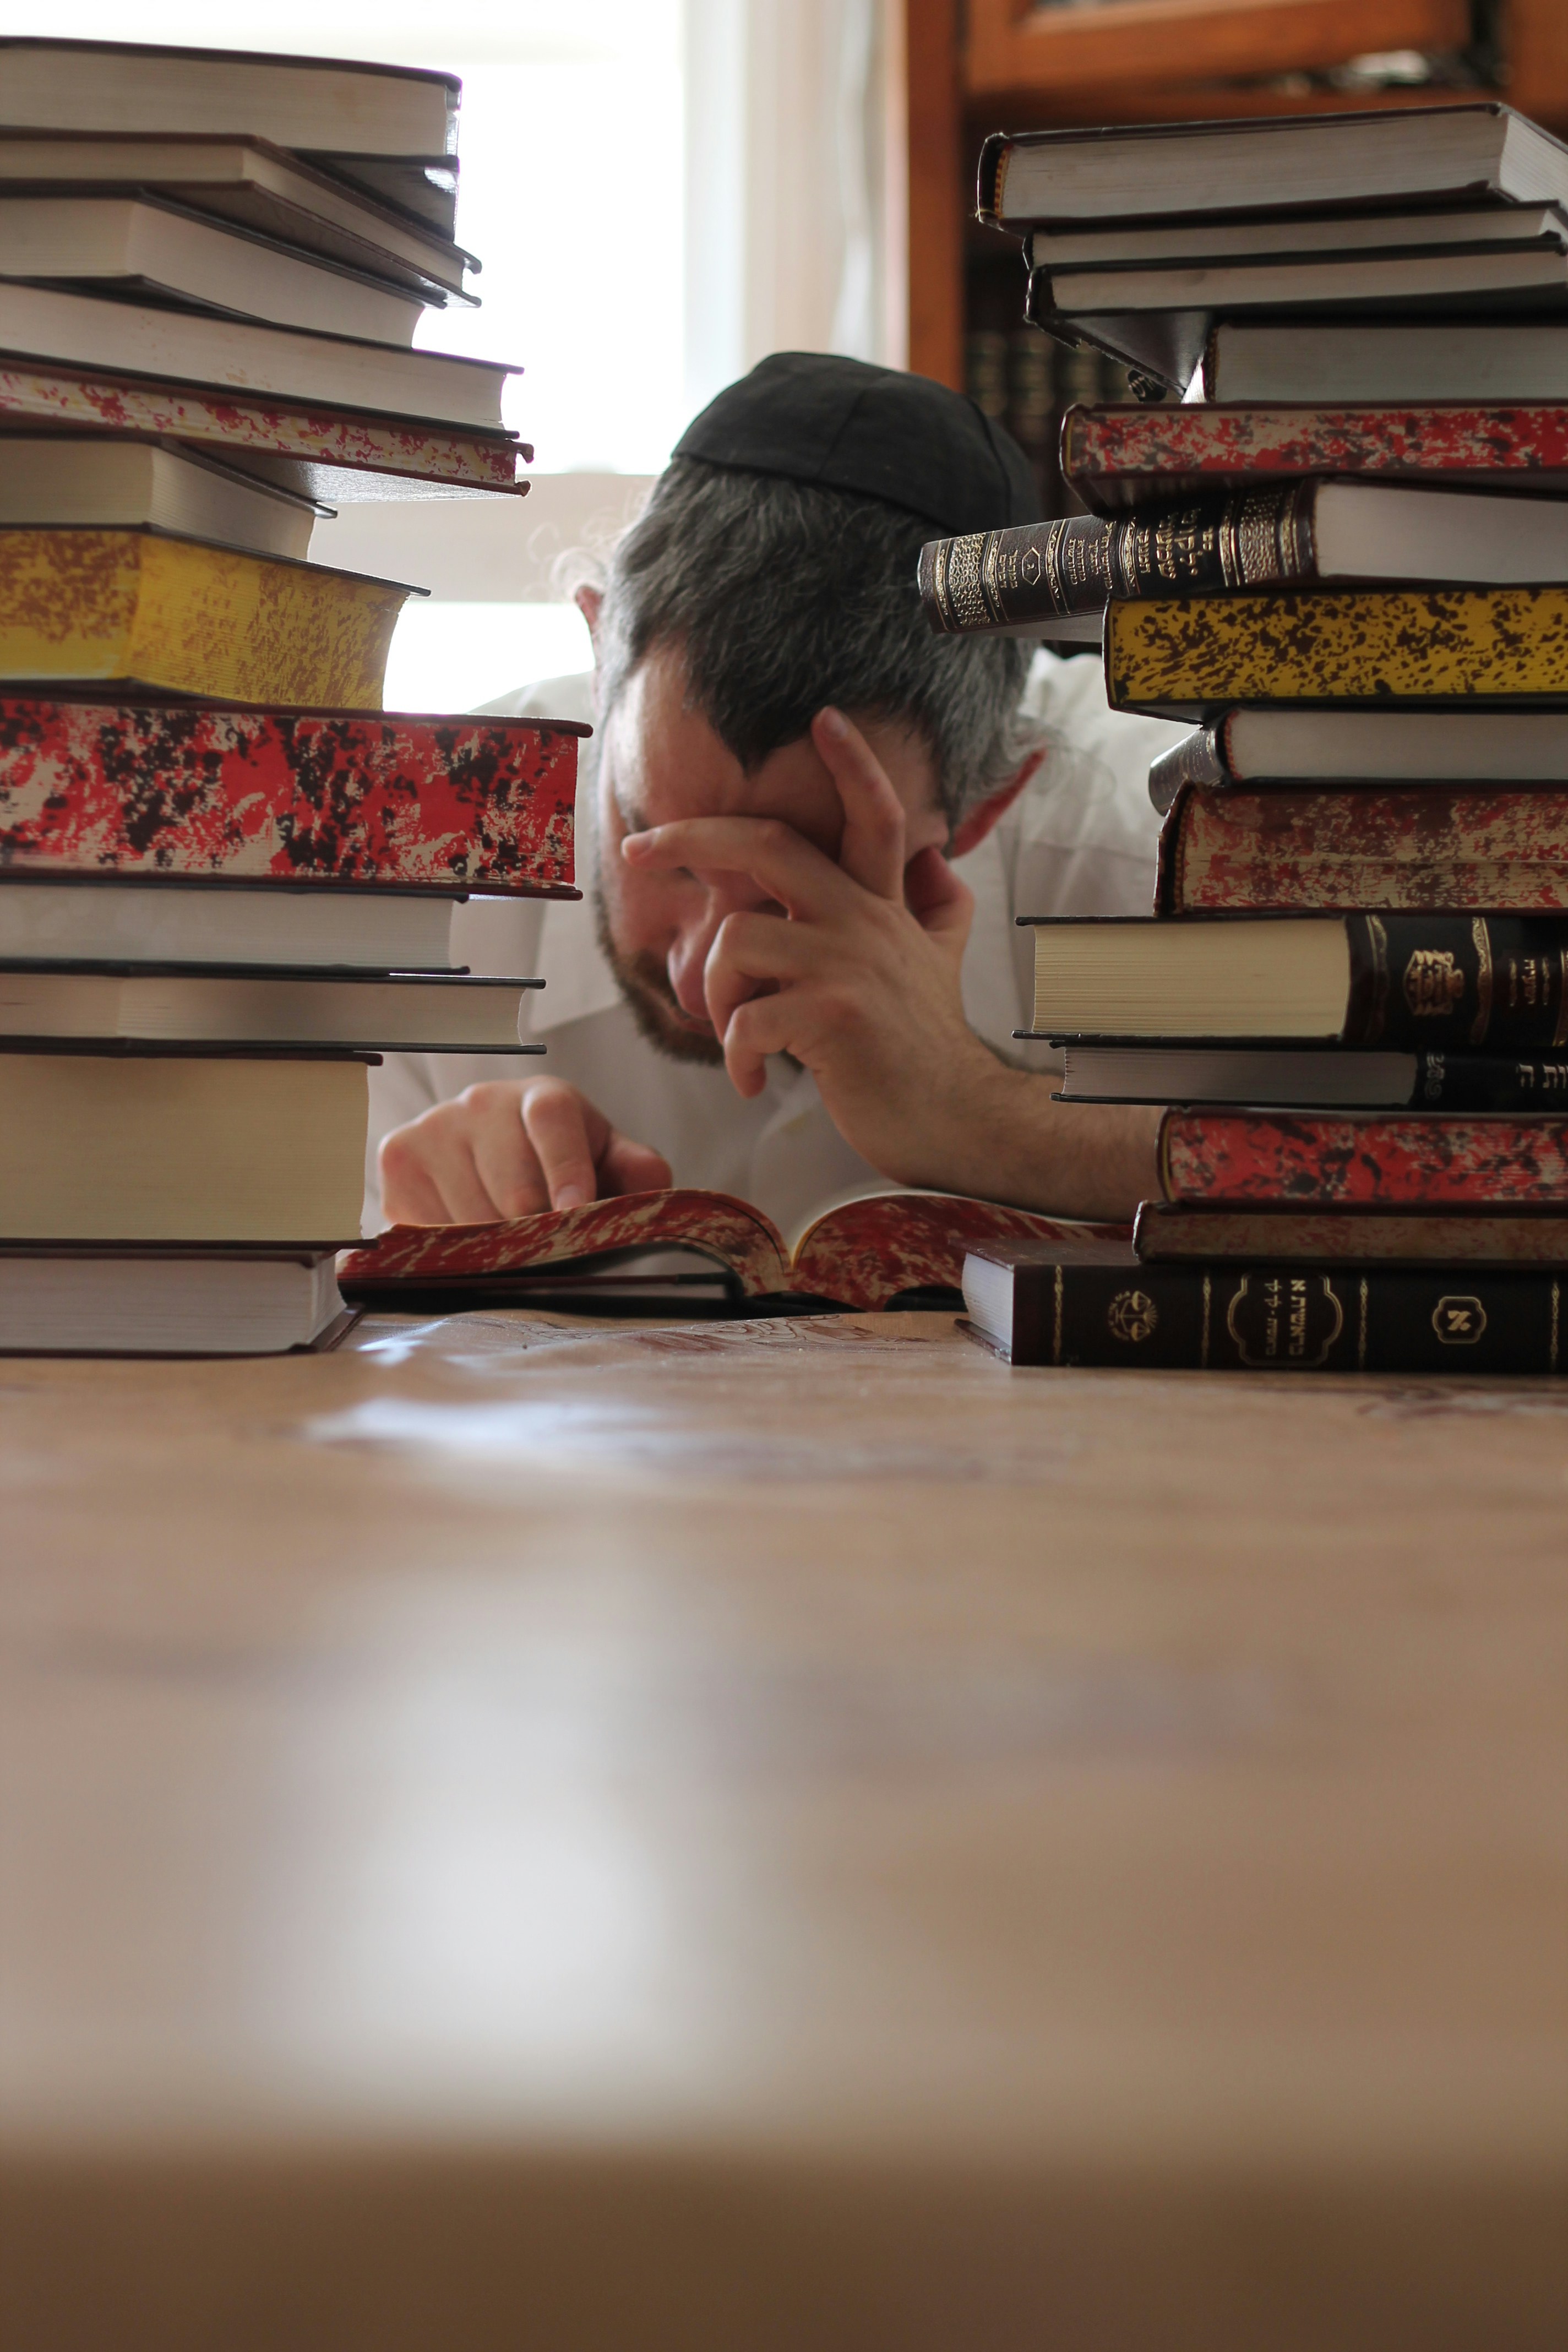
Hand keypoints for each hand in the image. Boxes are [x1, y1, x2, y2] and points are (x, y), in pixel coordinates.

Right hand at [378, 1077, 671, 1224]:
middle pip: (511, 1186)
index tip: (574, 1209)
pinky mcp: (398, 1159)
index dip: (565, 1167)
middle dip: (534, 1232)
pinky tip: (468, 1246)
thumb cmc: (556, 1163)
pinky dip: (450, 1251)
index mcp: (542, 1097)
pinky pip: (424, 1226)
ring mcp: (434, 1127)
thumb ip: (637, 1173)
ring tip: (508, 1249)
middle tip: (547, 1254)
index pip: (552, 1121)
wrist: (490, 1152)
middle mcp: (482, 1103)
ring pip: (468, 1215)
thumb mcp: (606, 1161)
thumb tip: (650, 1193)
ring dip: (493, 1249)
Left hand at [620, 707, 987, 1185]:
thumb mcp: (941, 961)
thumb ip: (939, 905)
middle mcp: (866, 923)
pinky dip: (734, 1057)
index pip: (874, 817)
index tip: (823, 717)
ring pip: (736, 941)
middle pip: (769, 846)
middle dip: (693, 836)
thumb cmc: (927, 1047)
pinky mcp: (831, 1019)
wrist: (954, 1120)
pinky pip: (744, 1019)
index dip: (855, 764)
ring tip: (736, 1036)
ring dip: (714, 994)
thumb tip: (937, 856)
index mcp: (883, 906)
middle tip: (641, 849)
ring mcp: (847, 967)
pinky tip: (752, 1081)